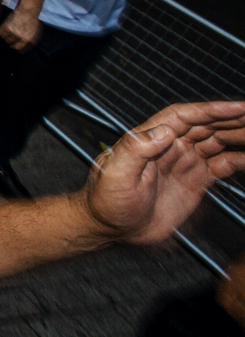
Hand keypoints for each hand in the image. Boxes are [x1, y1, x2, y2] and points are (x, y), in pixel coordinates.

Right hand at [0, 7, 41, 50]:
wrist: (27, 10)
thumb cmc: (32, 21)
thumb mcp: (35, 33)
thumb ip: (30, 42)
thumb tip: (23, 51)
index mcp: (26, 39)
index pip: (17, 47)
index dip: (14, 46)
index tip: (12, 44)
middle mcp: (19, 36)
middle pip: (9, 42)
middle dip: (10, 39)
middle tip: (12, 33)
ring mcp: (12, 31)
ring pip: (4, 37)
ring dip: (6, 34)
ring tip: (10, 28)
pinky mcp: (6, 26)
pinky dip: (1, 30)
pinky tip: (6, 26)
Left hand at [83, 101, 244, 245]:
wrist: (112, 228)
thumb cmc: (105, 200)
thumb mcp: (114, 174)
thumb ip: (135, 150)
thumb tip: (163, 131)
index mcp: (150, 138)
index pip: (184, 117)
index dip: (210, 110)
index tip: (236, 108)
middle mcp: (170, 147)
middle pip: (206, 126)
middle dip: (232, 119)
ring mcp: (184, 163)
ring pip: (217, 142)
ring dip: (239, 136)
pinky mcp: (195, 181)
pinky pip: (222, 165)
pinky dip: (239, 160)